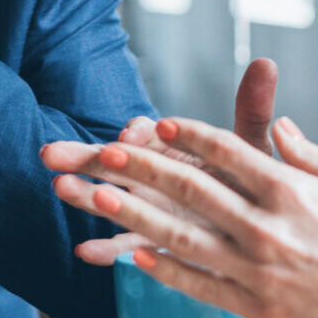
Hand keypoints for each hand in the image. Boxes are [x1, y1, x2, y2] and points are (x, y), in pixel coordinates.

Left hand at [41, 110, 317, 317]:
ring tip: (98, 198)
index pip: (228, 152)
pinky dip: (166, 272)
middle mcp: (270, 228)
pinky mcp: (260, 309)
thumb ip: (310, 155)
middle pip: (191, 190)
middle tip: (103, 151)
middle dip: (142, 168)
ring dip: (134, 216)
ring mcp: (260, 272)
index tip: (157, 123)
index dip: (187, 135)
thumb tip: (280, 126)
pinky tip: (135, 257)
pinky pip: (201, 287)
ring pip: (182, 238)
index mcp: (294, 190)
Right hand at [71, 58, 279, 265]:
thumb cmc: (250, 181)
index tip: (132, 133)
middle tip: (53, 153)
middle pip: (113, 161)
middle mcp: (153, 174)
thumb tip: (264, 64)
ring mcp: (149, 208)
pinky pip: (124, 245)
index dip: (137, 133)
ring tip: (60, 188)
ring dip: (84, 195)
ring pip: (111, 200)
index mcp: (171, 147)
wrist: (255, 226)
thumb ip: (251, 110)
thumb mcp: (251, 148)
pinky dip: (104, 249)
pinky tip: (85, 252)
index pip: (147, 134)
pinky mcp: (152, 239)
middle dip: (85, 156)